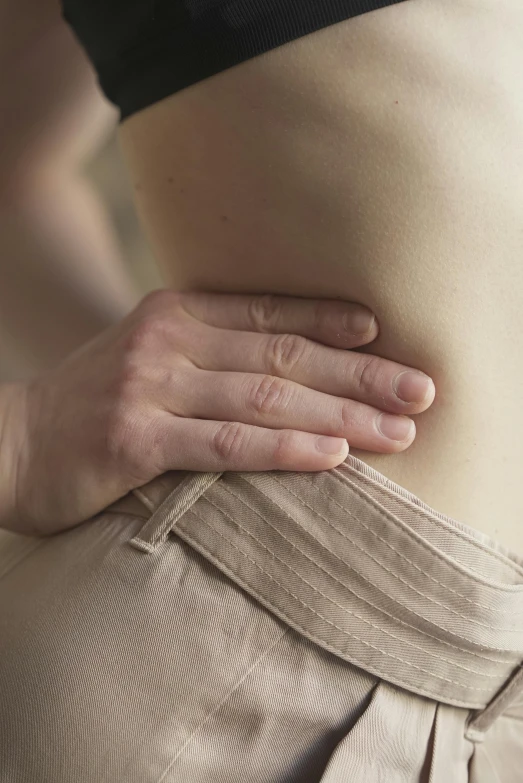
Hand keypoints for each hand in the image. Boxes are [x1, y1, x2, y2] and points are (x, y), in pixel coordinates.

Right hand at [4, 289, 434, 535]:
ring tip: (399, 432)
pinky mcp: (135, 440)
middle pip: (282, 356)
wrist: (8, 442)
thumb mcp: (148, 358)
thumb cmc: (90, 405)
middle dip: (359, 374)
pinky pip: (226, 444)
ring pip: (265, 399)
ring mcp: (149, 387)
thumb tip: (284, 368)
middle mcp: (167, 340)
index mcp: (174, 312)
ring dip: (341, 416)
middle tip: (421, 391)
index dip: (330, 323)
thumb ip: (207, 352)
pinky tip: (334, 457)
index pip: (268, 314)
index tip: (385, 337)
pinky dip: (285, 450)